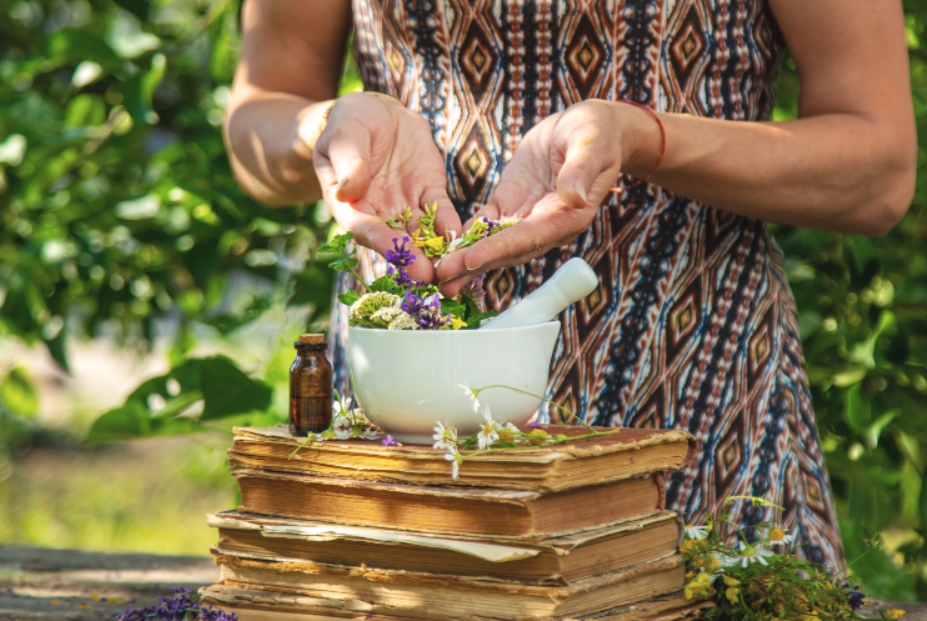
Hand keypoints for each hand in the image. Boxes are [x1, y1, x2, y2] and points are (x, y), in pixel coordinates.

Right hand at [313, 92, 461, 282]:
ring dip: (435, 251)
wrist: (377, 114)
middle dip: (413, 259)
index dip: (383, 243)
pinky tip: (461, 237)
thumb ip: (348, 162)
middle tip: (429, 276)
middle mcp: (378, 214)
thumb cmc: (349, 124)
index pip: (365, 228)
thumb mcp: (344, 136)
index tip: (399, 256)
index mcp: (349, 205)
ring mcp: (405, 206)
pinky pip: (440, 213)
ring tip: (450, 268)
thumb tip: (348, 190)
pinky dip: (450, 226)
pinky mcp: (429, 194)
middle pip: (396, 241)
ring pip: (421, 234)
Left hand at [436, 100, 656, 296]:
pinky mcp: (509, 205)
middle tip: (441, 277)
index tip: (471, 259)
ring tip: (436, 274)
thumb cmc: (595, 134)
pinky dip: (463, 238)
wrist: (588, 129)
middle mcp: (545, 226)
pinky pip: (484, 225)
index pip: (528, 237)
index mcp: (566, 216)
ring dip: (464, 260)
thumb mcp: (591, 144)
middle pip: (505, 250)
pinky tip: (441, 250)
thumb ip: (580, 170)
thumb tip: (573, 196)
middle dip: (473, 264)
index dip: (499, 249)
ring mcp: (525, 218)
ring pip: (491, 245)